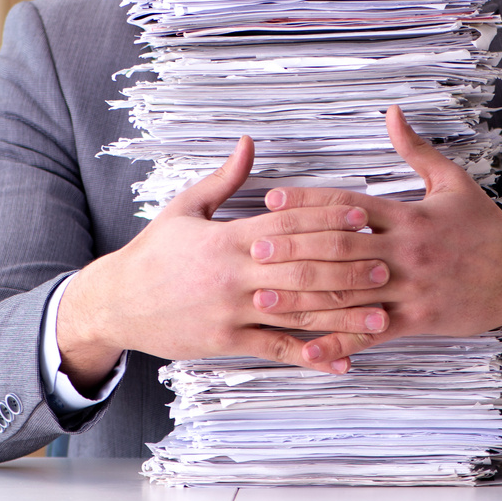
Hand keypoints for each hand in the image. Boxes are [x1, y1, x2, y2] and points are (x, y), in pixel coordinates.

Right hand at [55, 136, 391, 391]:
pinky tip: (342, 358)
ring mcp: (232, 311)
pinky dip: (311, 355)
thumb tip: (249, 142)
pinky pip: (275, 348)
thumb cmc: (153, 253)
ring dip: (342, 313)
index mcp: (227, 238)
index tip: (362, 212)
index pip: (287, 223)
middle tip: (385, 264)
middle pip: (301, 267)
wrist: (116, 302)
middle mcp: (235, 275)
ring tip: (379, 313)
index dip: (326, 216)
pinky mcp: (227, 341)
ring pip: (296, 310)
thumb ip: (224, 178)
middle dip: (346, 266)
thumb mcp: (185, 208)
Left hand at [259, 106, 501, 368]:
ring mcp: (411, 288)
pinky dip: (338, 341)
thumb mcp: (452, 182)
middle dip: (295, 250)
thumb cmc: (484, 228)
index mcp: (408, 215)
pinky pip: (371, 333)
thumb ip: (416, 150)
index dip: (307, 202)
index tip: (271, 201)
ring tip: (264, 297)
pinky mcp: (418, 321)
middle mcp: (406, 250)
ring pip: (349, 292)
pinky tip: (308, 348)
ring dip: (303, 296)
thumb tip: (391, 112)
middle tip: (255, 250)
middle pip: (340, 248)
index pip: (348, 204)